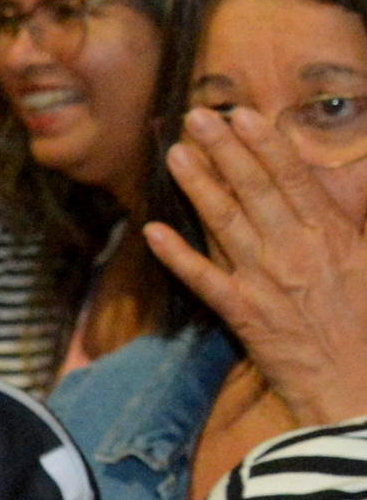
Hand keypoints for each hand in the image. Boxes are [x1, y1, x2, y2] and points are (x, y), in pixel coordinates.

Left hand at [153, 106, 366, 425]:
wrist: (354, 385)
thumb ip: (353, 218)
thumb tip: (349, 178)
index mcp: (331, 235)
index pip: (292, 178)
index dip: (264, 143)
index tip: (242, 114)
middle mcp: (296, 252)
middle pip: (253, 189)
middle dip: (224, 150)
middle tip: (197, 116)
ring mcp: (266, 282)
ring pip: (225, 223)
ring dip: (198, 186)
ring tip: (175, 154)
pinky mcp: (243, 314)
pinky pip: (204, 279)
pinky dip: (177, 255)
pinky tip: (153, 232)